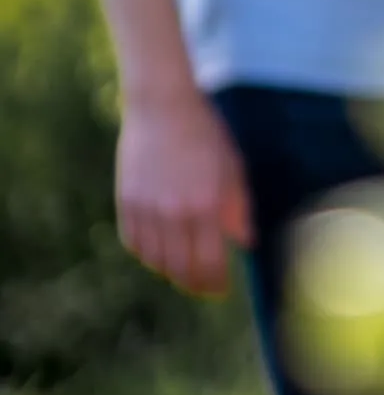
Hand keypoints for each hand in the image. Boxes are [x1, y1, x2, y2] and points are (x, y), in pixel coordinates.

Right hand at [117, 88, 253, 296]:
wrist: (162, 105)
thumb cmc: (205, 133)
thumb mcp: (232, 166)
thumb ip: (238, 208)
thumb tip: (245, 243)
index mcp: (207, 205)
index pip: (210, 264)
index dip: (216, 284)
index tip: (222, 289)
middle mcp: (175, 212)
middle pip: (181, 270)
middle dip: (195, 284)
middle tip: (204, 286)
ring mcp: (147, 209)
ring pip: (156, 261)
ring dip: (171, 272)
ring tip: (184, 270)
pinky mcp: (127, 202)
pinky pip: (135, 244)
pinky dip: (148, 254)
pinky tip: (160, 252)